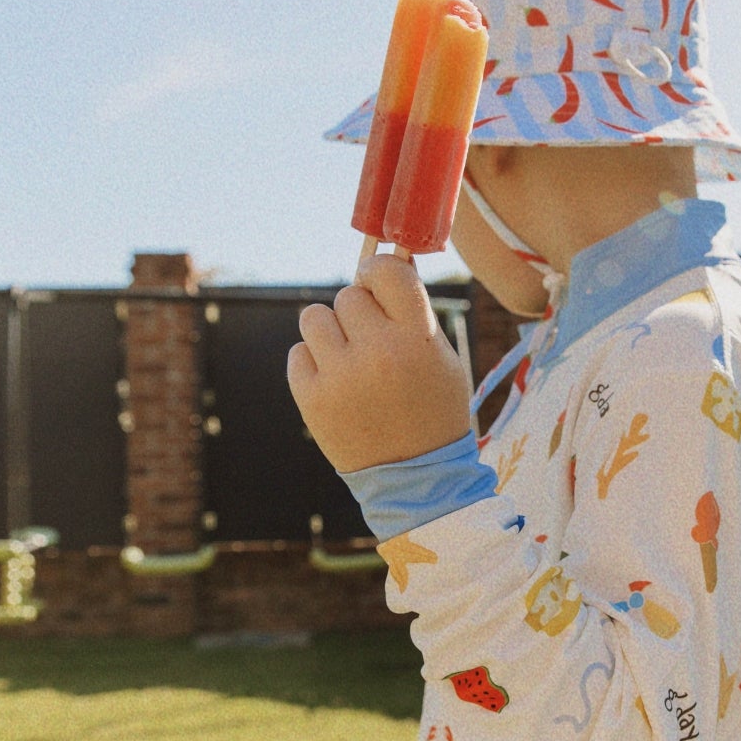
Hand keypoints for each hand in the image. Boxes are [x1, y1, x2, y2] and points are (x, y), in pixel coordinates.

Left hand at [287, 257, 472, 472]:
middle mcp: (377, 352)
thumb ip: (414, 310)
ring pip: (314, 316)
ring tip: (349, 358)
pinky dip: (313, 363)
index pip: (386, 271)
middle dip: (358, 312)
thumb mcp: (442, 356)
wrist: (415, 479)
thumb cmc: (433, 409)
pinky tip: (336, 383)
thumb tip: (383, 261)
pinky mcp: (311, 399)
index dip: (376, 272)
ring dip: (330, 331)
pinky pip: (298, 353)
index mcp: (417, 337)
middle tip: (371, 340)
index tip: (374, 283)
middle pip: (348, 295)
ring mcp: (340, 377)